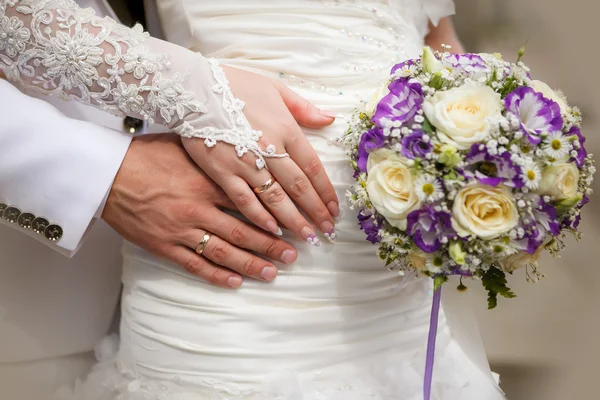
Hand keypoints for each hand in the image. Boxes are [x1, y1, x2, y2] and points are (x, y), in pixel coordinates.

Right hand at [102, 133, 297, 287]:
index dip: (274, 216)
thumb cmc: (144, 155)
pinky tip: (235, 282)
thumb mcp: (185, 147)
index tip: (292, 224)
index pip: (249, 202)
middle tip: (293, 254)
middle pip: (243, 231)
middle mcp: (198, 209)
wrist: (105, 173)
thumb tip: (244, 154)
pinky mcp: (163, 246)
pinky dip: (216, 276)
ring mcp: (181, 230)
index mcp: (207, 182)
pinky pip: (194, 265)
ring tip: (272, 272)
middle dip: (271, 246)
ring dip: (251, 264)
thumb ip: (215, 156)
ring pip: (224, 252)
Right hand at [182, 66, 338, 245]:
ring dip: (294, 220)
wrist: (192, 86)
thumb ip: (303, 107)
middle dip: (315, 212)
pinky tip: (273, 231)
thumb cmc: (235, 85)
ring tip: (308, 237)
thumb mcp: (275, 87)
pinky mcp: (221, 172)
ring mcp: (245, 163)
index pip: (313, 168)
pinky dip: (260, 217)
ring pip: (276, 198)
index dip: (326, 191)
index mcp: (285, 129)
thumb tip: (330, 119)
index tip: (334, 209)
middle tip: (327, 231)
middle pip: (299, 188)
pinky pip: (244, 200)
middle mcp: (270, 149)